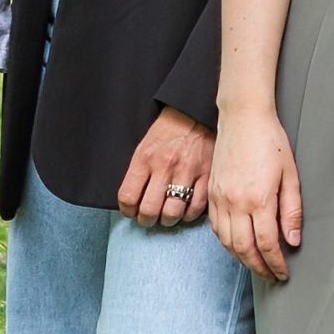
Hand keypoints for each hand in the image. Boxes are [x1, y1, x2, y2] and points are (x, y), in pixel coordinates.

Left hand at [117, 107, 215, 227]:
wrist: (194, 113)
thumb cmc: (168, 131)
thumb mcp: (144, 146)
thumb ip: (139, 172)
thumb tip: (134, 201)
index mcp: (145, 158)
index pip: (128, 197)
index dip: (127, 211)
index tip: (132, 212)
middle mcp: (164, 166)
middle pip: (149, 209)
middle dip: (146, 220)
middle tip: (148, 218)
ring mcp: (187, 171)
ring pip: (173, 212)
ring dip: (167, 220)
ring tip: (167, 216)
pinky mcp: (206, 174)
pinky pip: (196, 206)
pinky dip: (189, 214)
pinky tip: (185, 211)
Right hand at [208, 110, 303, 281]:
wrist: (243, 117)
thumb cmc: (270, 141)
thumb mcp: (290, 175)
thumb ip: (291, 211)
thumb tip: (292, 241)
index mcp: (259, 199)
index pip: (266, 244)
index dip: (275, 263)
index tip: (283, 274)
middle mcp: (236, 203)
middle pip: (244, 248)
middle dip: (259, 268)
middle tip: (271, 277)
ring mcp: (220, 199)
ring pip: (227, 242)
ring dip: (242, 259)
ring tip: (256, 266)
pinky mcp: (212, 193)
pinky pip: (216, 228)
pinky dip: (226, 243)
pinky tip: (237, 245)